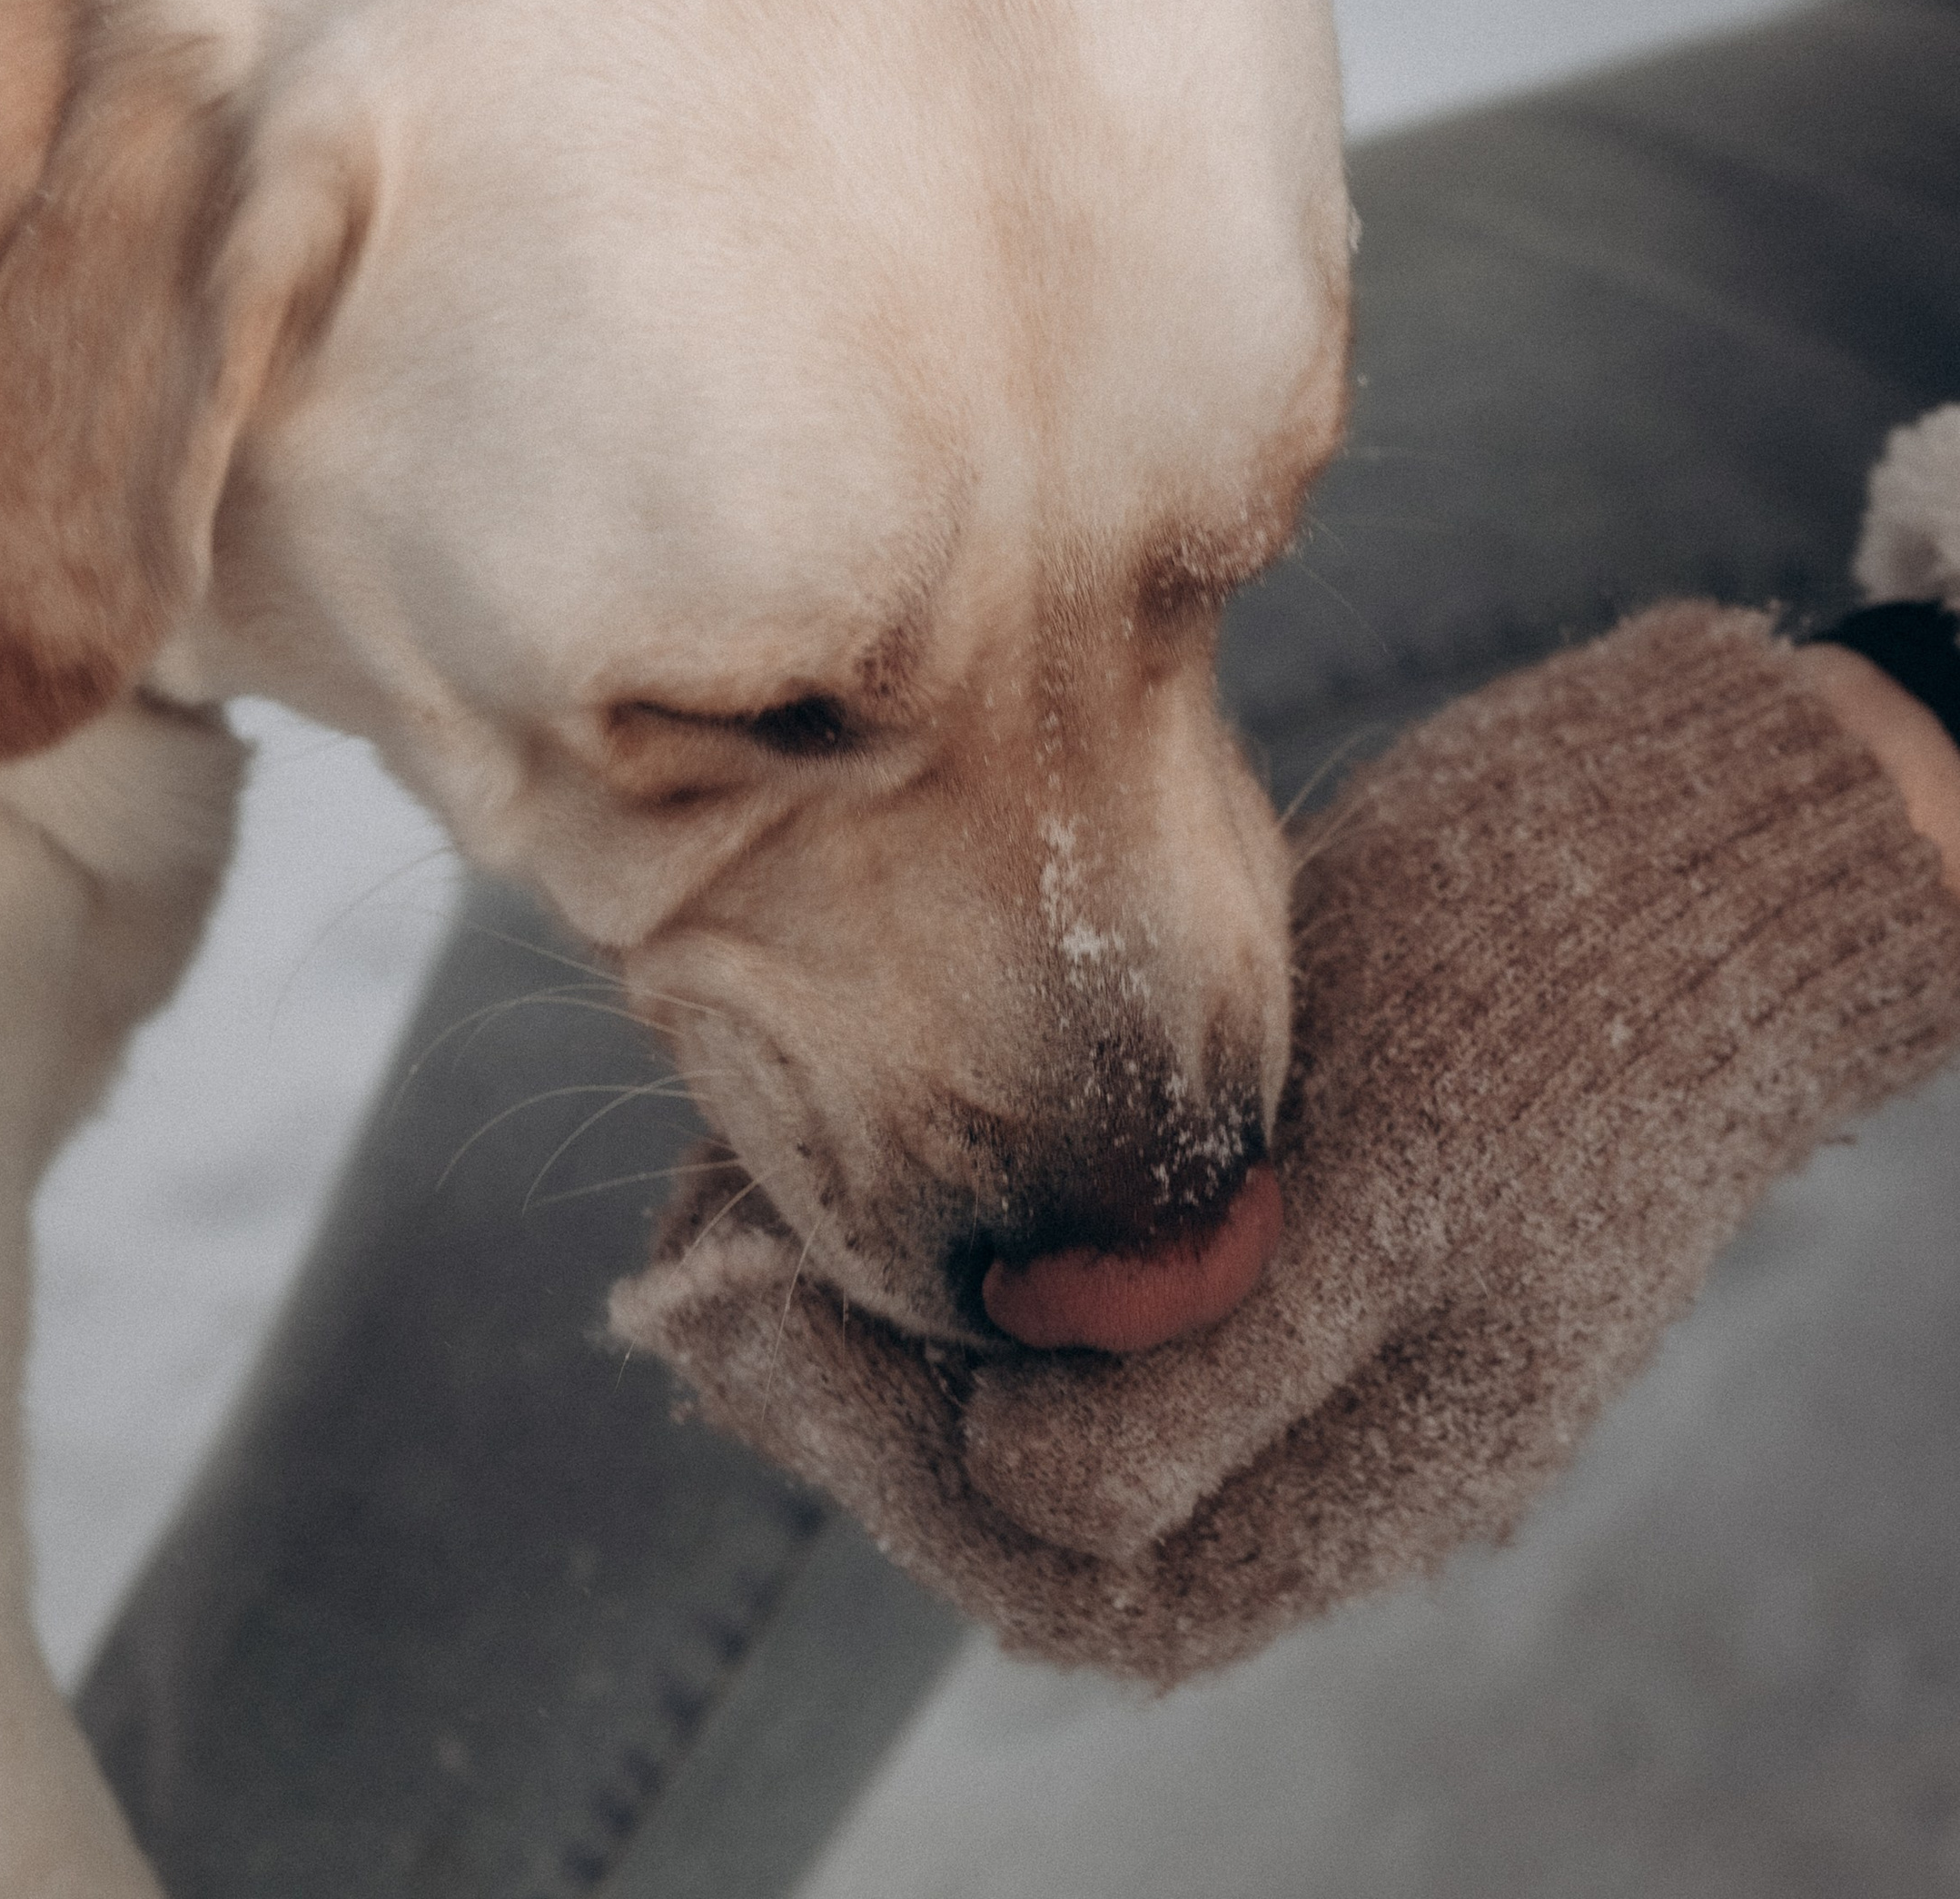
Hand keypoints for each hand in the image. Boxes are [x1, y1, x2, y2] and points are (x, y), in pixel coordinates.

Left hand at [614, 606, 1959, 1684]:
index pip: (1082, 1573)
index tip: (734, 1309)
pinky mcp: (1270, 1189)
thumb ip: (1213, 1372)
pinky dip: (945, 1235)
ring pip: (1038, 1386)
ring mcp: (1302, 1305)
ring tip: (728, 1204)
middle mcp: (1330, 1420)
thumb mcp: (1402, 1189)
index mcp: (1384, 1468)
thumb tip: (998, 1482)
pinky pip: (1074, 1276)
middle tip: (688, 1262)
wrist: (1710, 825)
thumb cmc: (1577, 980)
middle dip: (844, 1397)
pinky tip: (848, 1149)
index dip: (886, 1473)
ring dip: (871, 1317)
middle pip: (1036, 1499)